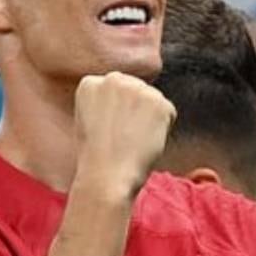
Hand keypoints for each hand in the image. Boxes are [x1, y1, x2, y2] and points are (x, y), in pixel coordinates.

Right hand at [72, 72, 175, 194]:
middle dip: (135, 110)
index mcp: (90, 83)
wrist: (106, 176)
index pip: (114, 90)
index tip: (109, 130)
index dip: (115, 113)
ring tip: (133, 141)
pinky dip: (163, 130)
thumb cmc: (95, 158)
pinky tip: (145, 143)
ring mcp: (138, 88)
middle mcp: (113, 79)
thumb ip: (103, 103)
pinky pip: (168, 113)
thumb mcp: (87, 121)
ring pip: (153, 101)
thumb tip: (126, 101)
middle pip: (135, 90)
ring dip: (149, 120)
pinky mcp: (159, 102)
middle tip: (124, 138)